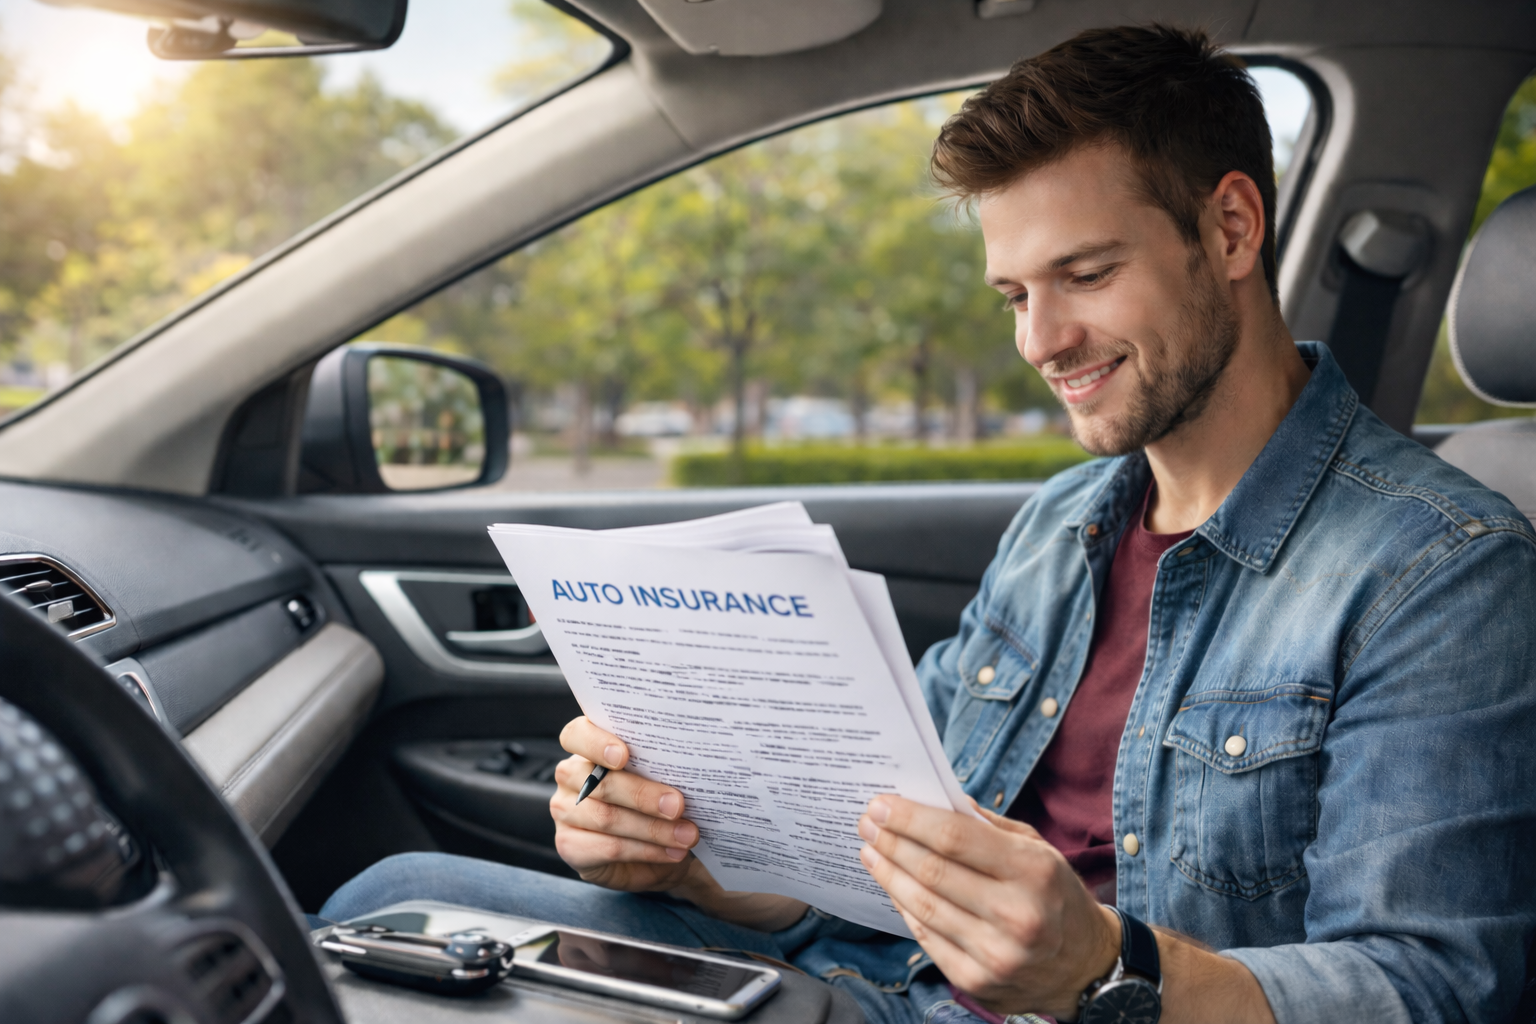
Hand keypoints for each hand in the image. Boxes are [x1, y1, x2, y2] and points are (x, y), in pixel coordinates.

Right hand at [551, 716, 698, 892]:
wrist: (656, 849)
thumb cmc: (658, 799)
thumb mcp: (661, 777)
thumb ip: (662, 766)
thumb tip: (690, 767)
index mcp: (588, 746)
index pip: (577, 734)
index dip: (596, 743)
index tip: (624, 755)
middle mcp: (570, 775)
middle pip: (599, 782)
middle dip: (642, 795)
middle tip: (677, 805)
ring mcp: (565, 811)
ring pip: (606, 818)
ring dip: (652, 829)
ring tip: (686, 835)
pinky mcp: (570, 845)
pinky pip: (608, 848)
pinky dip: (645, 851)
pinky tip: (671, 852)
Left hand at [857, 796, 1117, 1019]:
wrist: (1085, 966)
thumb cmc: (1055, 895)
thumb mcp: (1037, 849)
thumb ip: (986, 825)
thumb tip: (932, 800)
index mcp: (1034, 871)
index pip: (954, 838)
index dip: (910, 819)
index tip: (881, 804)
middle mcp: (1017, 915)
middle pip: (932, 871)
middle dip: (891, 842)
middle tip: (866, 823)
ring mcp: (995, 954)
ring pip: (922, 906)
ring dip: (888, 874)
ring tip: (870, 851)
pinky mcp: (977, 981)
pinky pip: (926, 937)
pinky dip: (904, 908)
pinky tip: (892, 887)